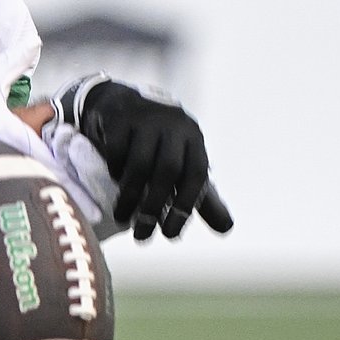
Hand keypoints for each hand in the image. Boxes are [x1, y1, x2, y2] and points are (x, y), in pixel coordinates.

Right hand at [49, 74, 232, 240]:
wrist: (123, 104)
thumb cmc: (157, 143)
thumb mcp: (182, 164)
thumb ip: (200, 196)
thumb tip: (226, 229)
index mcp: (194, 138)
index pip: (196, 174)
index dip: (185, 206)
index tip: (170, 234)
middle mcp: (174, 125)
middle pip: (168, 170)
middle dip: (154, 206)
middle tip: (142, 234)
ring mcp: (146, 119)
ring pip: (140, 163)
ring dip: (130, 196)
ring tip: (122, 217)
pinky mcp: (119, 118)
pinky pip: (117, 150)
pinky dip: (115, 171)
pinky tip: (114, 183)